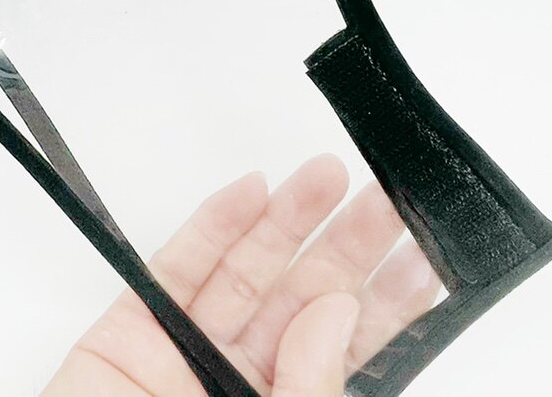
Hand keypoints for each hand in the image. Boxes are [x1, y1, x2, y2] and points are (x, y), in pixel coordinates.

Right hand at [43, 155, 442, 396]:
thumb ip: (310, 393)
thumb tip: (337, 313)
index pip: (348, 355)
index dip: (387, 305)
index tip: (423, 257)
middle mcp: (239, 385)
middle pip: (301, 303)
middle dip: (344, 248)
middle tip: (384, 200)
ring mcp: (184, 355)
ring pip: (245, 273)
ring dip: (285, 220)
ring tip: (325, 176)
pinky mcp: (127, 334)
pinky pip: (175, 269)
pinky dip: (213, 226)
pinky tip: (252, 191)